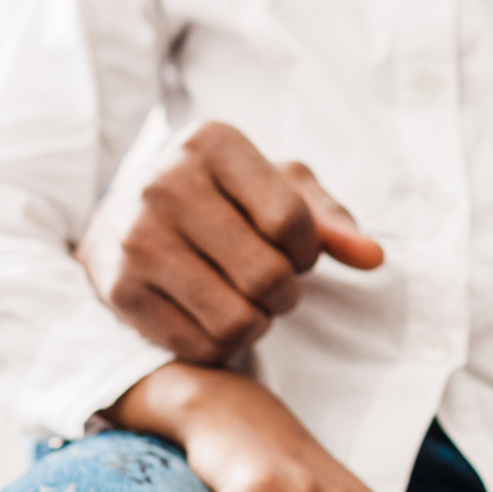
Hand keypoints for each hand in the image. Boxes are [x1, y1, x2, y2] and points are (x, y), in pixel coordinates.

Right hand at [78, 120, 384, 363]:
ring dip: (259, 323)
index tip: (297, 252)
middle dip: (287, 293)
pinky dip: (224, 345)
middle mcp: (165, 185)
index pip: (291, 220)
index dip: (308, 251)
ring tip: (247, 301)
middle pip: (267, 275)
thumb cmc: (220, 199)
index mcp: (211, 143)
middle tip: (274, 286)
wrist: (120, 219)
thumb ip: (329, 220)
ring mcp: (136, 239)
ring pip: (237, 320)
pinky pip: (202, 347)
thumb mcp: (276, 188)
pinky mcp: (120, 290)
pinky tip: (214, 317)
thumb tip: (372, 256)